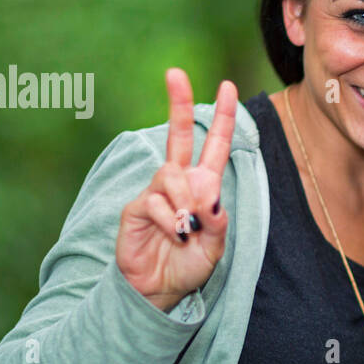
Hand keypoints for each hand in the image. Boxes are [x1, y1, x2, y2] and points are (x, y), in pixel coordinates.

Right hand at [116, 70, 236, 311]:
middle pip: (177, 136)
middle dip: (178, 104)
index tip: (228, 87)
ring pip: (172, 175)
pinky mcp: (135, 208)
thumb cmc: (188, 265)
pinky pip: (155, 202)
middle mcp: (178, 183)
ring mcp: (155, 193)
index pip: (213, 146)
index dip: (222, 117)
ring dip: (184, 201)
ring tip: (187, 229)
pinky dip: (168, 220)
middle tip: (176, 73)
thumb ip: (217, 222)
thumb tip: (208, 196)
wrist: (159, 290)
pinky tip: (172, 235)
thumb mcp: (216, 247)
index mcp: (203, 187)